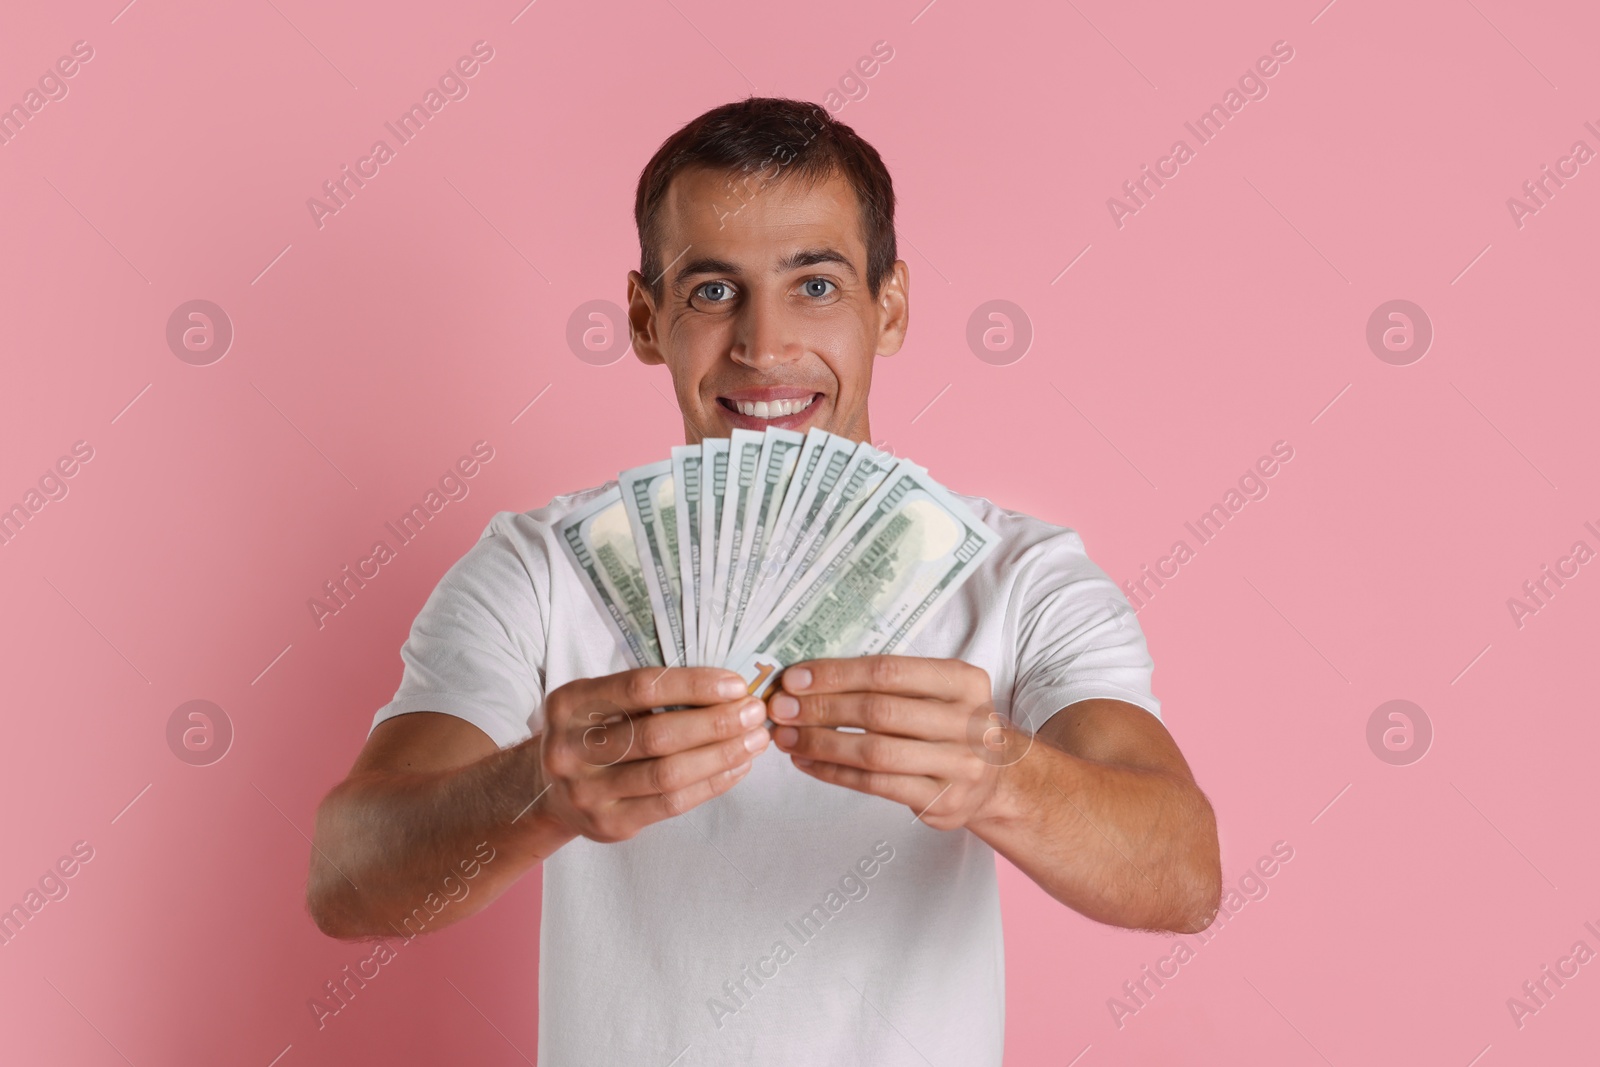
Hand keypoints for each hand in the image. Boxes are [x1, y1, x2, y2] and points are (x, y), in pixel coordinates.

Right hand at [537, 667, 769, 842]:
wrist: (548, 790)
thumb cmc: (592, 734)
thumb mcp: (600, 702)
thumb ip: (648, 694)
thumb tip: (726, 689)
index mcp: (570, 704)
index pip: (639, 687)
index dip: (692, 685)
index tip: (735, 684)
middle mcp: (571, 748)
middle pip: (656, 734)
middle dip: (715, 722)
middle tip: (755, 713)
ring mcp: (587, 792)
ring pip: (668, 774)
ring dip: (721, 755)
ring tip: (755, 740)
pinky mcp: (609, 825)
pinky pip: (671, 804)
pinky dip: (712, 784)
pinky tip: (737, 767)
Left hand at [766, 656, 1023, 830]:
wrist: (998, 777)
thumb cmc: (950, 724)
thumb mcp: (937, 690)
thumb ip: (887, 681)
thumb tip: (808, 678)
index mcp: (965, 682)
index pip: (889, 671)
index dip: (837, 674)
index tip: (795, 678)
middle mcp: (969, 722)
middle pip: (879, 711)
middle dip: (821, 708)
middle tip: (781, 708)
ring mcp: (960, 766)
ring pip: (875, 752)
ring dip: (821, 744)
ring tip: (786, 738)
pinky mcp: (943, 802)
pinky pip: (876, 786)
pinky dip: (834, 773)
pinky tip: (808, 763)